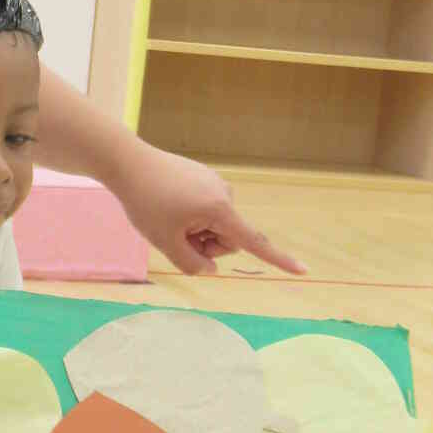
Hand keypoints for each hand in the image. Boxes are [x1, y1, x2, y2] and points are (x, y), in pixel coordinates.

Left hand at [115, 144, 305, 277]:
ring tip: (168, 216)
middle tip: (174, 235)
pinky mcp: (205, 178)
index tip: (304, 270)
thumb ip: (192, 264)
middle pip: (228, 238)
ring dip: (196, 230)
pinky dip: (191, 215)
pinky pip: (206, 208)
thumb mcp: (165, 243)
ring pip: (215, 224)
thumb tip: (212, 268)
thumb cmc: (145, 203)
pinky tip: (168, 203)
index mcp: (220, 210)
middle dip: (205, 244)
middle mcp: (225, 193)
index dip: (279, 260)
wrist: (128, 162)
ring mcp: (216, 183)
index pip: (254, 242)